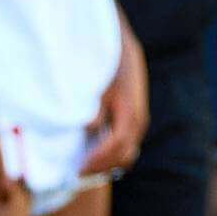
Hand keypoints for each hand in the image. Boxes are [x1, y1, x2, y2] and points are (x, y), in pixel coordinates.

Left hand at [81, 28, 148, 177]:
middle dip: (102, 167)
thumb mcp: (98, 83)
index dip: (97, 160)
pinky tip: (93, 151)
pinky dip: (111, 151)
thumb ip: (95, 106)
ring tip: (84, 165)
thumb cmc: (105, 61)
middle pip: (124, 155)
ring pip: (127, 151)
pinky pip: (126, 141)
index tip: (78, 169)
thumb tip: (90, 128)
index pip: (116, 146)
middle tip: (78, 173)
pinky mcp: (134, 115)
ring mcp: (138, 118)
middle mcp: (138, 119)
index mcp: (130, 112)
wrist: (119, 42)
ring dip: (107, 161)